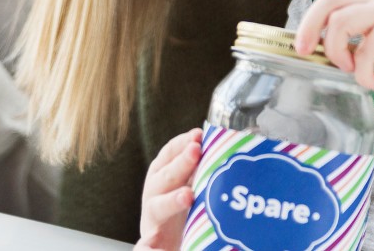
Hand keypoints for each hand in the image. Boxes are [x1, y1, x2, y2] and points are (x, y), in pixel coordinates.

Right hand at [136, 128, 201, 249]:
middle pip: (166, 176)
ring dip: (172, 200)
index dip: (182, 142)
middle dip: (181, 163)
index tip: (199, 135)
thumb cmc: (180, 212)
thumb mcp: (189, 186)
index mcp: (161, 176)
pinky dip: (150, 245)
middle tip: (196, 150)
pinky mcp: (150, 245)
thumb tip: (228, 147)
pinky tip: (160, 246)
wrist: (164, 246)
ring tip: (188, 196)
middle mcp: (154, 194)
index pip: (168, 153)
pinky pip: (146, 246)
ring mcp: (152, 220)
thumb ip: (200, 170)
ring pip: (158, 207)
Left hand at [275, 0, 373, 89]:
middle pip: (327, 1)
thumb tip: (345, 64)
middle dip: (309, 26)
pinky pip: (367, 51)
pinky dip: (363, 73)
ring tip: (348, 70)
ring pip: (341, 21)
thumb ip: (364, 42)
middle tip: (305, 52)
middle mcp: (372, 0)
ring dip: (337, 51)